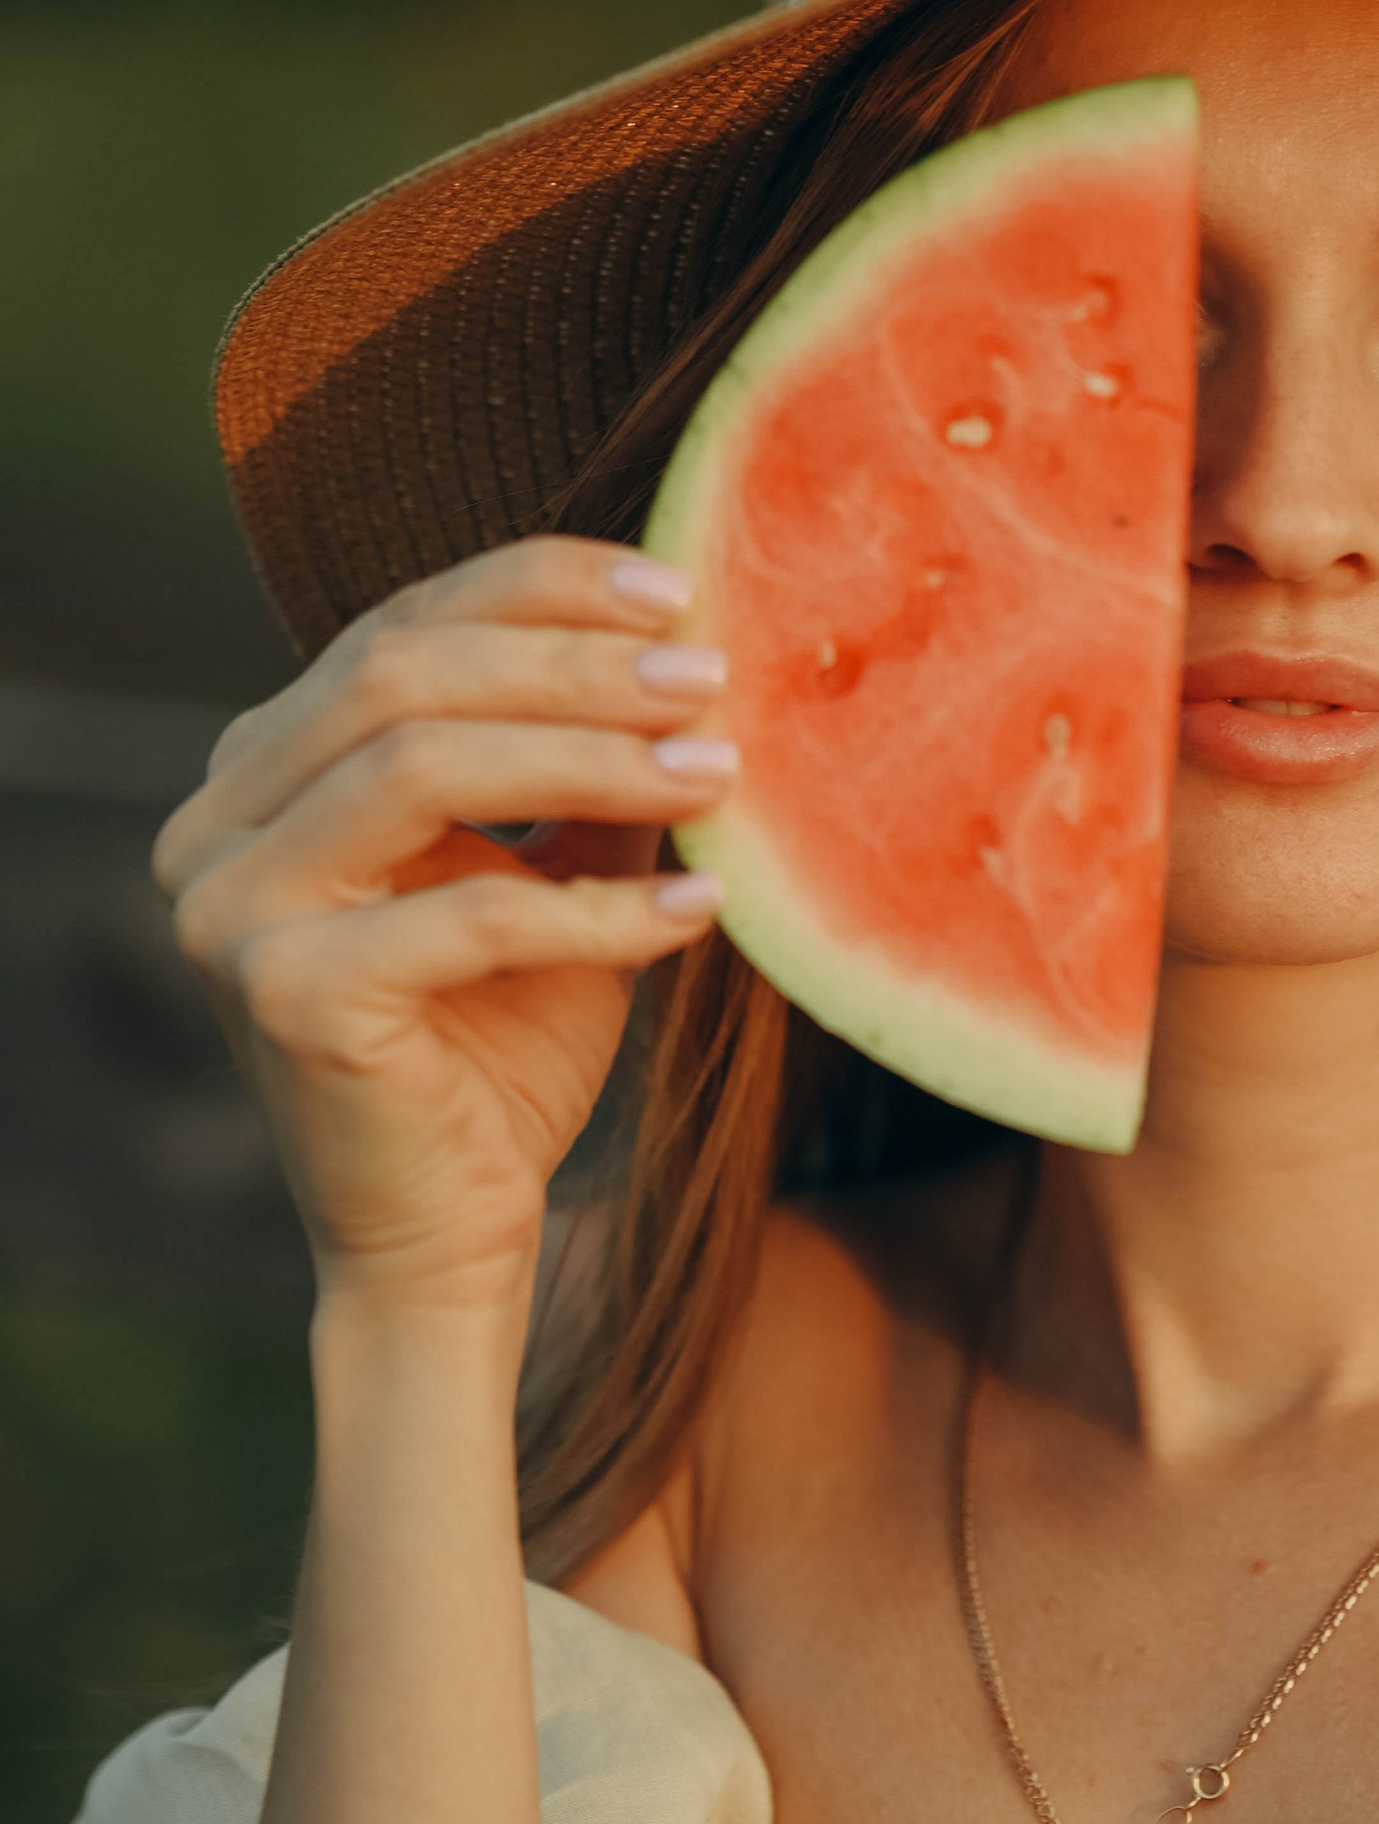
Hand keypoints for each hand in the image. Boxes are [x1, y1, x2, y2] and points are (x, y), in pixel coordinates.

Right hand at [154, 540, 735, 1317]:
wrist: (452, 1235)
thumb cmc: (504, 1043)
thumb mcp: (556, 871)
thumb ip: (589, 765)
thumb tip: (694, 645)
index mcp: (264, 766)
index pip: (398, 623)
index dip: (540, 589)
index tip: (679, 591)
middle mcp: (217, 823)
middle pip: (401, 675)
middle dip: (572, 664)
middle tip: (708, 679)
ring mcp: (230, 908)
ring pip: (422, 767)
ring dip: (591, 757)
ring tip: (716, 771)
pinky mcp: (284, 995)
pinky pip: (468, 914)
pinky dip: (601, 909)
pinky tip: (704, 909)